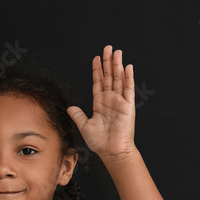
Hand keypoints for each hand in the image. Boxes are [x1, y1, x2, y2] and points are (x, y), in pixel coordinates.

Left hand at [67, 45, 136, 160]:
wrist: (111, 151)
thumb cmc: (100, 141)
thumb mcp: (84, 125)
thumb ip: (78, 114)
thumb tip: (70, 107)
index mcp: (100, 103)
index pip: (98, 82)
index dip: (97, 69)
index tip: (97, 58)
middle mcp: (110, 99)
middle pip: (109, 76)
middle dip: (108, 62)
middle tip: (108, 48)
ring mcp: (120, 101)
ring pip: (118, 78)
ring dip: (118, 65)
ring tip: (117, 52)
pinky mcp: (128, 105)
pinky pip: (128, 88)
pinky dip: (128, 77)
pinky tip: (128, 66)